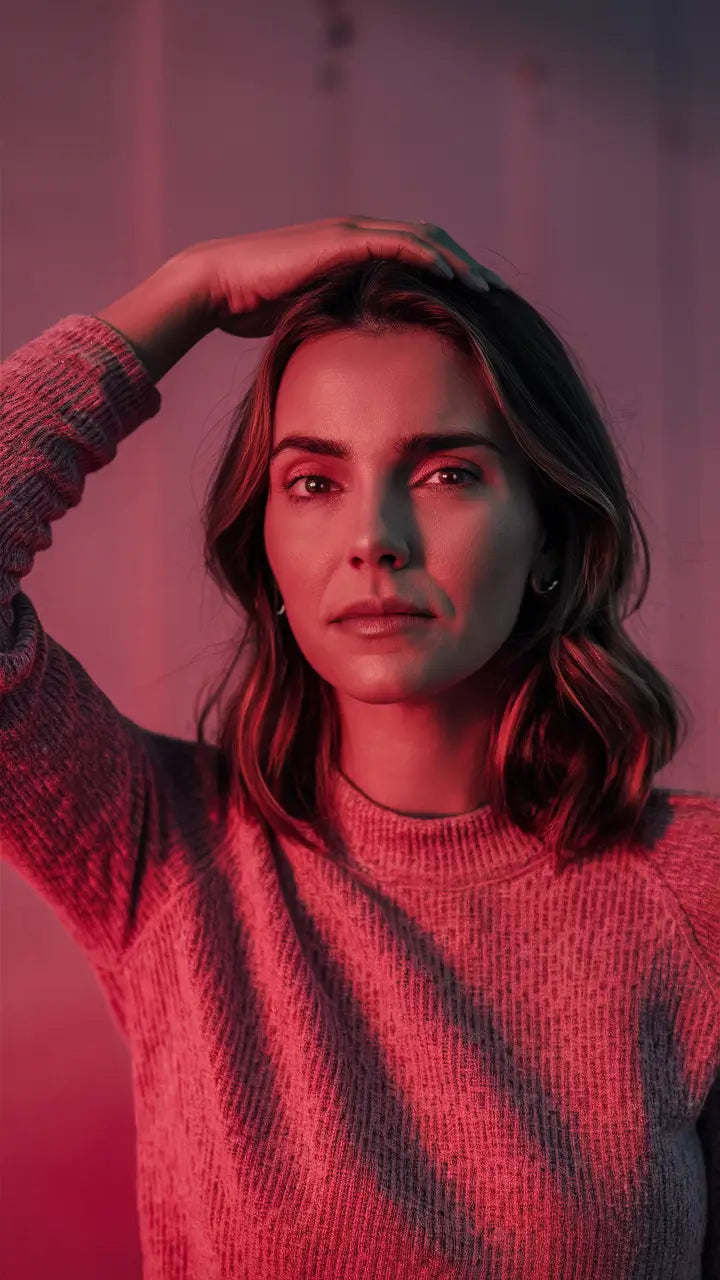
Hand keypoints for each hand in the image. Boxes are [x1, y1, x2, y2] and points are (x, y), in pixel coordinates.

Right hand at [175, 214, 510, 339]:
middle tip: (501, 295)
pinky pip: (398, 244)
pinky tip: (453, 278)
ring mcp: (354, 233)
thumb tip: (366, 359)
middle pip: (433, 242)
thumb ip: (344, 324)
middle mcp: (362, 235)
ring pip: (424, 239)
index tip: (482, 304)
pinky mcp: (343, 240)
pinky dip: (430, 258)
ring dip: (460, 263)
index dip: (453, 275)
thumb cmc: (259, 308)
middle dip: (469, 267)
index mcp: (358, 253)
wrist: (223, 286)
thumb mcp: (316, 318)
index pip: (420, 256)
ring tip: (488, 290)